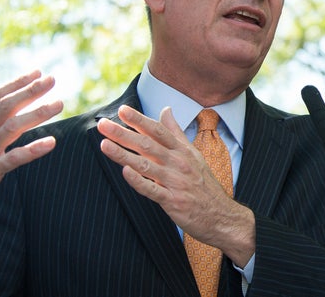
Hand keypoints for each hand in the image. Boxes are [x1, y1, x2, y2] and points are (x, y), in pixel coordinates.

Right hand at [0, 70, 63, 237]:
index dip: (16, 84)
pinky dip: (33, 148)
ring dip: (37, 113)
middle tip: (52, 80)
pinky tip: (51, 142)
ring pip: (12, 127)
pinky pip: (13, 158)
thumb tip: (15, 116)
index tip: (37, 73)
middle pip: (6, 107)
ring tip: (59, 104)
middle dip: (30, 91)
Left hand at [98, 105, 254, 265]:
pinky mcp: (173, 201)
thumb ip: (176, 132)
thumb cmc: (204, 184)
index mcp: (183, 151)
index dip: (140, 120)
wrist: (221, 215)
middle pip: (148, 144)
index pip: (158, 131)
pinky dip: (138, 180)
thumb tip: (165, 110)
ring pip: (146, 165)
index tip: (123, 110)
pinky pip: (152, 190)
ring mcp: (176, 182)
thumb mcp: (193, 154)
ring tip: (104, 144)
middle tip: (103, 124)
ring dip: (123, 154)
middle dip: (123, 133)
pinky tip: (125, 171)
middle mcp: (179, 163)